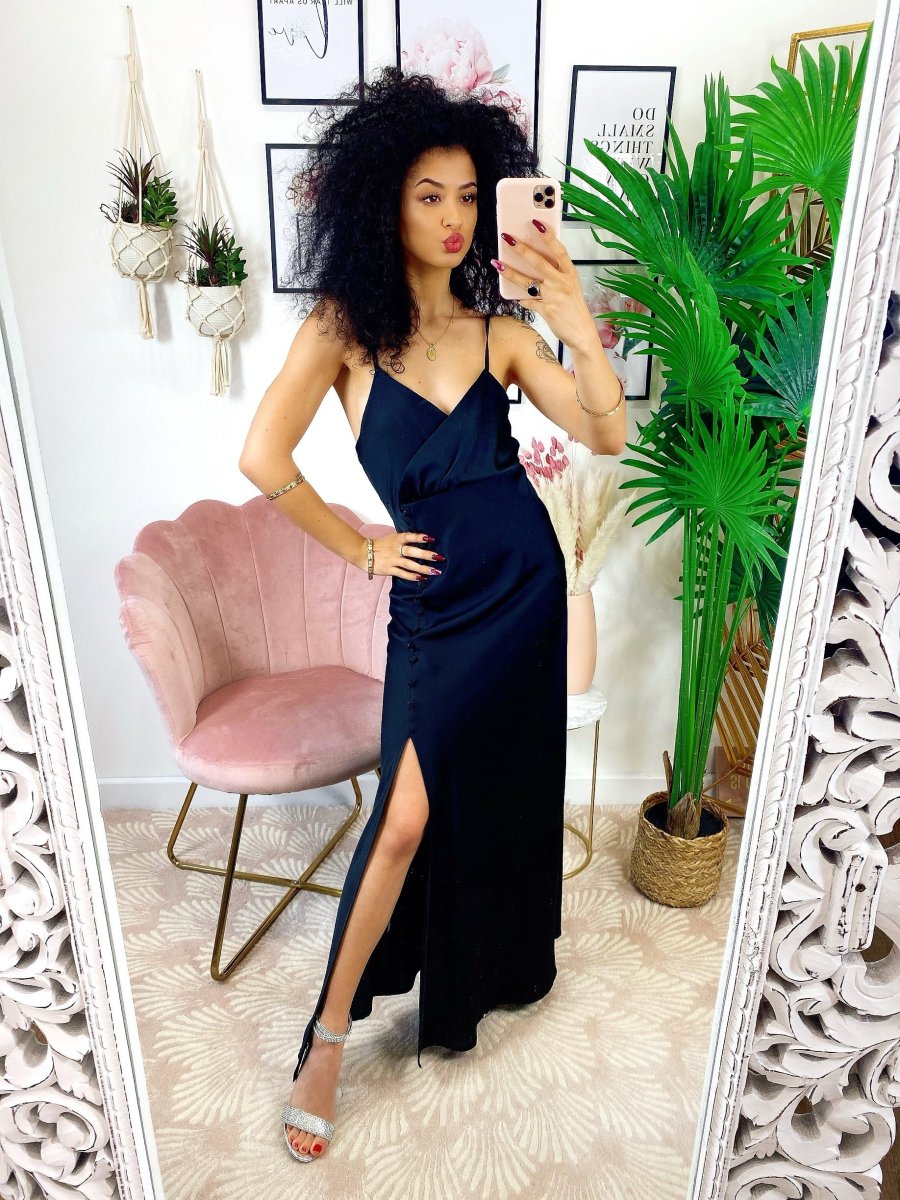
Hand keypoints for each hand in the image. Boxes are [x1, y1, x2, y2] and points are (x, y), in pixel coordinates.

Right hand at [362, 532, 443, 579]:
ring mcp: (393, 560)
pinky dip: (412, 576)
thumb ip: (404, 540)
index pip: (410, 536)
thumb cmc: (380, 545)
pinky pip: (403, 573)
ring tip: (435, 571)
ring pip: (410, 565)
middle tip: (440, 558)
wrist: (363, 553)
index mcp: (397, 539)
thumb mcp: (392, 538)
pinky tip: (421, 578)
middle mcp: (396, 549)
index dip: (420, 537)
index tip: (431, 539)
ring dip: (423, 568)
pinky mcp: (389, 569)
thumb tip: (421, 541)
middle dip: (427, 555)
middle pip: (413, 552)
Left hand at [493, 220, 595, 349]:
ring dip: (510, 272)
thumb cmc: (574, 308)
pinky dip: (520, 298)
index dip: (547, 236)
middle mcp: (562, 282)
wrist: (582, 332)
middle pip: (539, 262)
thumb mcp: (570, 286)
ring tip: (497, 264)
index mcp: (570, 273)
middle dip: (521, 249)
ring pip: (527, 281)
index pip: (559, 250)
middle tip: (508, 238)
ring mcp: (554, 296)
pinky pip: (527, 302)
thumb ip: (556, 274)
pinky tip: (514, 296)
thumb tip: (535, 263)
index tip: (536, 223)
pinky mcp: (546, 310)